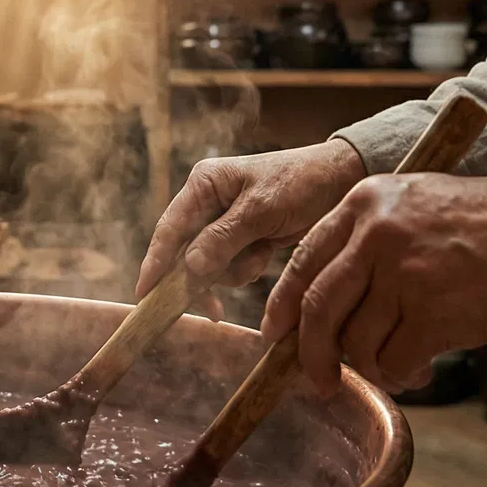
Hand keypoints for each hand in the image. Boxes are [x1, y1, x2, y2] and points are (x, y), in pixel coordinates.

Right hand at [136, 140, 367, 301]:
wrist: (342, 180)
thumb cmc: (300, 183)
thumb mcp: (261, 210)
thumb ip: (223, 238)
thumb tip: (189, 266)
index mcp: (203, 184)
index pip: (170, 229)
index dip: (155, 263)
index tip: (144, 294)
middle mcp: (207, 201)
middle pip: (185, 250)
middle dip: (203, 274)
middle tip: (213, 307)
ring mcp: (224, 221)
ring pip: (209, 262)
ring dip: (231, 270)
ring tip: (259, 258)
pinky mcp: (242, 236)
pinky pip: (231, 264)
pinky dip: (246, 267)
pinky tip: (265, 255)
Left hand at [259, 174, 486, 397]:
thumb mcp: (418, 204)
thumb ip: (369, 240)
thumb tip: (324, 301)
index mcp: (365, 202)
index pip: (304, 260)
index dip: (284, 306)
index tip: (276, 336)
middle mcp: (376, 233)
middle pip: (317, 307)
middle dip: (310, 355)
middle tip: (317, 382)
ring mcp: (403, 273)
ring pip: (356, 342)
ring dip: (372, 367)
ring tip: (399, 367)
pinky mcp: (433, 312)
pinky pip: (394, 360)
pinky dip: (401, 376)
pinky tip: (420, 371)